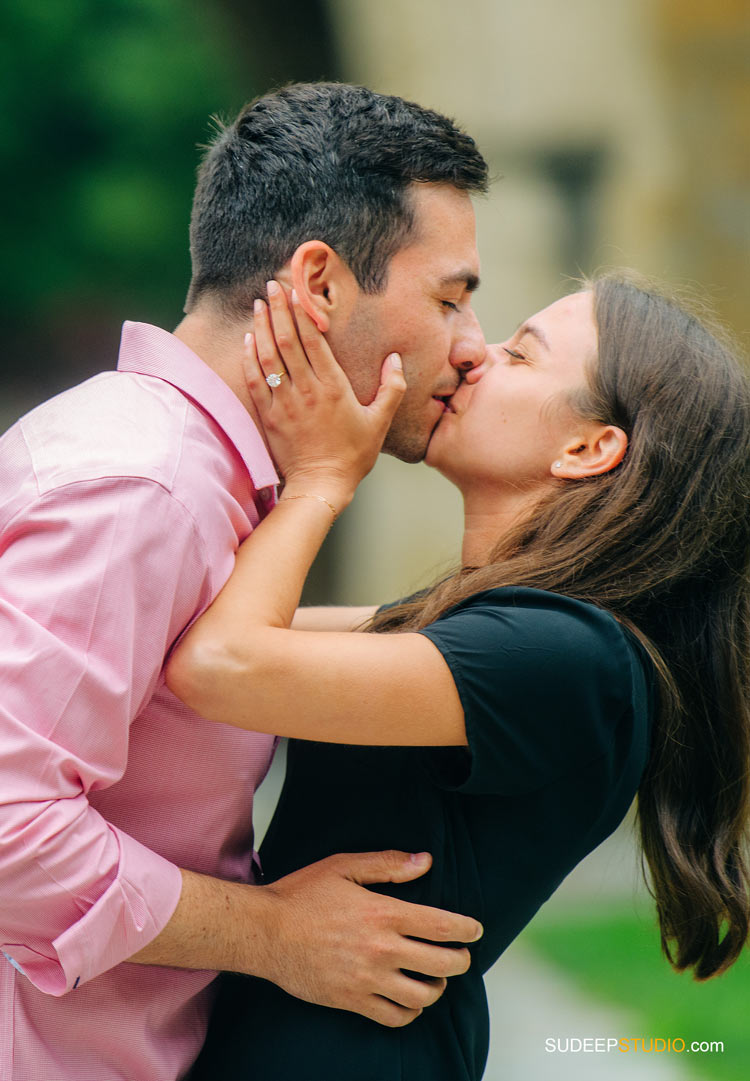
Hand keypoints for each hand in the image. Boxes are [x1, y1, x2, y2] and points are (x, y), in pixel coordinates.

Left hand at [245, 283, 404, 506]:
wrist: (321, 485)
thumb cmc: (353, 455)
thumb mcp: (379, 421)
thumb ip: (391, 387)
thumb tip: (395, 358)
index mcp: (333, 387)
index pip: (313, 340)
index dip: (301, 312)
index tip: (294, 291)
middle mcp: (306, 389)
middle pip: (287, 340)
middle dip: (277, 309)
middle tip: (271, 285)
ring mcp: (284, 403)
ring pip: (269, 356)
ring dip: (262, 327)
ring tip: (258, 304)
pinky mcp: (269, 416)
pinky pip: (256, 381)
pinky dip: (250, 358)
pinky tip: (248, 340)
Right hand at [250, 850, 482, 1027]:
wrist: (264, 932)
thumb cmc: (302, 894)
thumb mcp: (344, 867)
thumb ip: (387, 864)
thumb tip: (425, 860)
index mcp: (384, 913)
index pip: (441, 925)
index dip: (466, 929)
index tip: (475, 930)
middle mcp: (381, 949)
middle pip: (441, 964)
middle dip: (460, 960)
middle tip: (460, 956)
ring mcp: (367, 979)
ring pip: (422, 995)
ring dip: (436, 987)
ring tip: (435, 978)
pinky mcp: (351, 1000)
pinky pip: (394, 1017)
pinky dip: (410, 1012)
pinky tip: (409, 999)